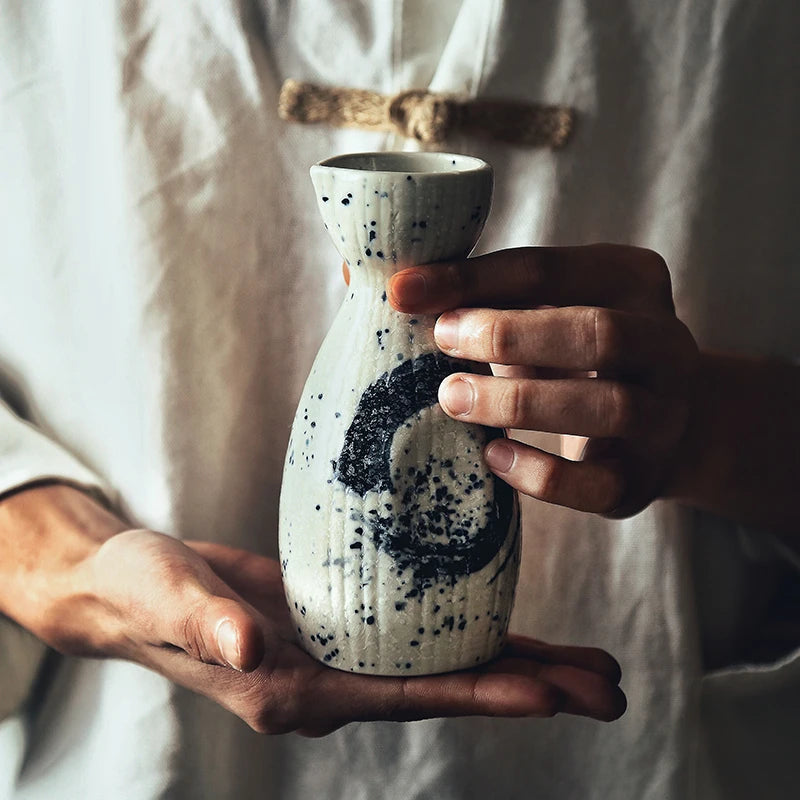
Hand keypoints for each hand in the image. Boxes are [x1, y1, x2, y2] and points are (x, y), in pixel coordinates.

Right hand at [1, 485, 625, 735]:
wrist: (135, 586)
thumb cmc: (144, 590)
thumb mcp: (167, 595)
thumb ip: (204, 622)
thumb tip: (247, 646)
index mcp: (295, 690)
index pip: (405, 696)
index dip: (479, 695)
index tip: (552, 695)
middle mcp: (330, 683)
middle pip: (447, 690)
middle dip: (529, 689)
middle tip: (608, 686)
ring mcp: (342, 657)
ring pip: (445, 666)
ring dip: (517, 664)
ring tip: (588, 664)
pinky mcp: (347, 625)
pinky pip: (421, 635)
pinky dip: (472, 633)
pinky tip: (512, 625)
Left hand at [388, 244, 699, 517]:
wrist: (668, 422)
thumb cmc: (574, 353)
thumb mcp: (539, 308)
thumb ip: (472, 292)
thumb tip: (365, 278)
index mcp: (631, 278)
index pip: (548, 269)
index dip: (470, 278)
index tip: (401, 291)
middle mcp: (665, 342)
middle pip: (598, 331)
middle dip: (509, 335)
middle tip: (440, 340)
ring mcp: (665, 415)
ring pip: (607, 405)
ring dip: (519, 402)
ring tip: (451, 397)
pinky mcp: (646, 478)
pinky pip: (600, 484)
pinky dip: (540, 473)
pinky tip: (491, 457)